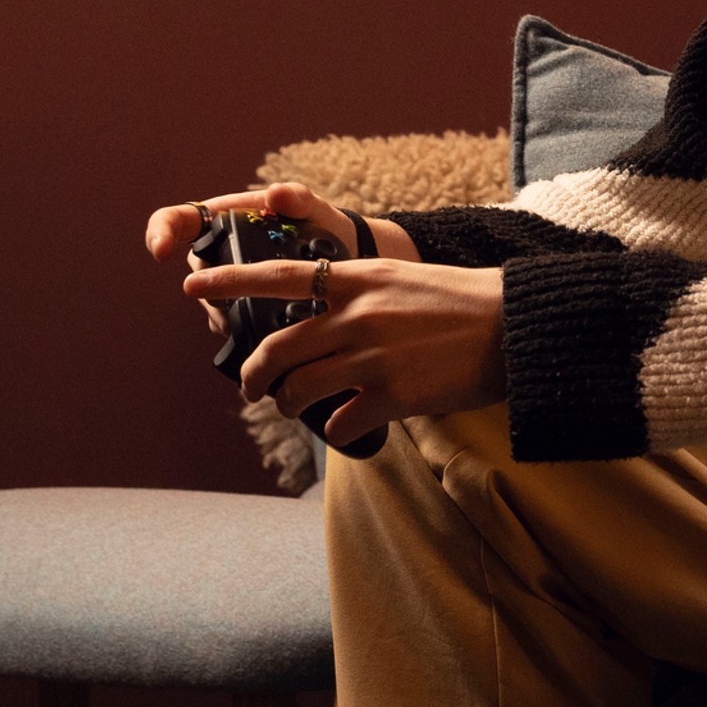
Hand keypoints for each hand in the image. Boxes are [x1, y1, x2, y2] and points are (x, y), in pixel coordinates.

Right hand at [145, 182, 370, 334]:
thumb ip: (297, 198)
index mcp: (226, 218)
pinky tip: (259, 334)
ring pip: (209, 300)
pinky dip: (237, 327)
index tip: (161, 252)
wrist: (345, 257)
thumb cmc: (322, 224)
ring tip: (249, 318)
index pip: (177, 220)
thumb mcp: (312, 208)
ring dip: (222, 313)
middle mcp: (220, 249)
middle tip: (232, 299)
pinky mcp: (242, 304)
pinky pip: (226, 320)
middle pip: (195, 270)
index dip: (160, 232)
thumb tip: (274, 193)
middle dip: (207, 288)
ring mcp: (229, 279)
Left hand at [184, 250, 510, 449]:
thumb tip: (324, 319)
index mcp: (359, 279)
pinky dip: (336, 430)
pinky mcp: (391, 395)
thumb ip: (360, 295)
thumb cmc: (465, 302)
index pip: (279, 275)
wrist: (514, 327)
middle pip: (278, 349)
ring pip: (298, 389)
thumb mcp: (404, 280)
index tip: (192, 284)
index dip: (230, 281)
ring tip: (293, 408)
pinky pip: (339, 422)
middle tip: (251, 388)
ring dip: (288, 404)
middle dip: (254, 374)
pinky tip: (348, 426)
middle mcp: (357, 316)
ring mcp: (372, 357)